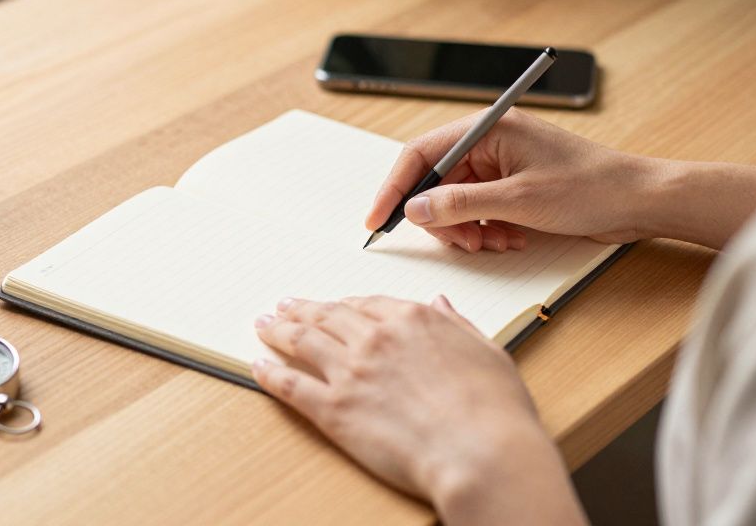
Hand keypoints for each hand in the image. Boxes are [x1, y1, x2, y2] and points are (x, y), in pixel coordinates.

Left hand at [253, 296, 584, 524]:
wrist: (481, 452)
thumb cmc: (495, 411)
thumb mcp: (487, 351)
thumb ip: (457, 324)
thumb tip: (440, 303)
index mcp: (414, 320)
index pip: (368, 304)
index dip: (345, 305)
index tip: (333, 305)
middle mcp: (376, 338)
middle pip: (328, 316)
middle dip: (302, 309)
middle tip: (284, 307)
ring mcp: (351, 372)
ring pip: (303, 341)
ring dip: (279, 330)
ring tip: (264, 325)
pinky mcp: (334, 409)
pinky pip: (292, 385)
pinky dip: (271, 373)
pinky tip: (259, 366)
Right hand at [367, 108, 755, 250]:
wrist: (641, 200)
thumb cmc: (591, 187)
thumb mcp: (518, 200)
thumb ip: (460, 203)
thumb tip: (416, 209)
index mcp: (487, 128)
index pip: (420, 153)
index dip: (395, 188)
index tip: (379, 219)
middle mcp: (490, 142)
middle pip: (435, 181)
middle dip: (442, 217)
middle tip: (461, 242)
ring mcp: (502, 164)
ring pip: (456, 201)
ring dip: (468, 228)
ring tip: (496, 242)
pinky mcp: (513, 186)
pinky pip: (479, 209)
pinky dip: (486, 229)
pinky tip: (510, 238)